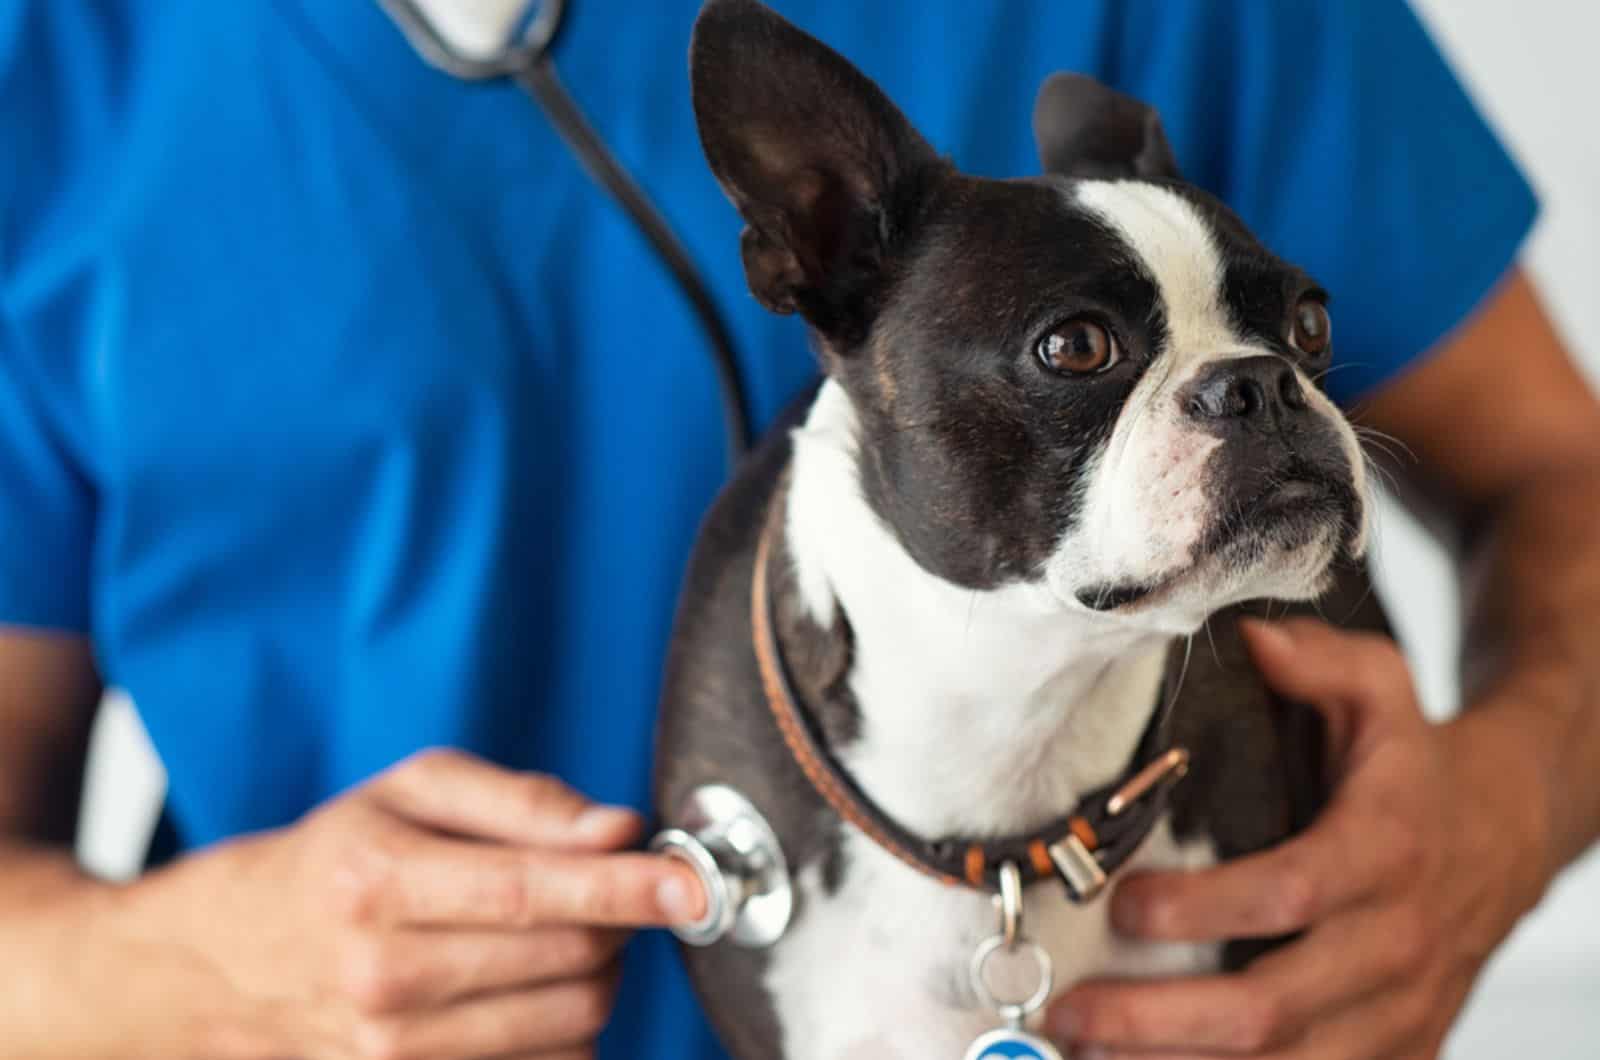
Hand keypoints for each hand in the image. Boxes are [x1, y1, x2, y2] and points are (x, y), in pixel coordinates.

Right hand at [99, 749, 704, 1059]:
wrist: (226, 959)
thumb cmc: (335, 857)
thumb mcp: (412, 791)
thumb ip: (524, 802)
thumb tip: (619, 829)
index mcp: (378, 884)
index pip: (535, 894)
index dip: (628, 889)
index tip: (693, 885)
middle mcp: (383, 979)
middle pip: (569, 963)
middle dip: (618, 923)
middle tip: (612, 890)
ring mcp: (391, 1052)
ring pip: (570, 1024)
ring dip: (596, 975)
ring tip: (558, 937)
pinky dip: (564, 1024)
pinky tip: (528, 987)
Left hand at [1047, 618, 1551, 1059]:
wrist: (1508, 834)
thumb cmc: (1414, 763)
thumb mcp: (1381, 687)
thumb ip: (1317, 659)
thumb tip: (1250, 641)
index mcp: (1384, 850)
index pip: (1289, 893)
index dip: (1202, 909)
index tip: (1120, 904)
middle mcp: (1394, 942)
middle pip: (1273, 1006)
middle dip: (1161, 1018)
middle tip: (1070, 1011)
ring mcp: (1398, 1009)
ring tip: (1088, 1058)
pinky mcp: (1397, 1050)